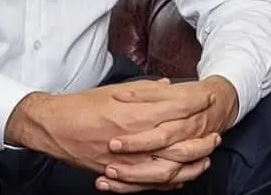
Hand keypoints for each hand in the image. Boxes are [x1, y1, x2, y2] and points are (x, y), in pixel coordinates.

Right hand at [5, 77, 215, 188]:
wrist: (54, 126)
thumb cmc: (82, 105)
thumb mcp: (114, 90)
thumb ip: (144, 90)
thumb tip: (167, 87)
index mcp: (135, 112)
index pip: (175, 109)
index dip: (196, 105)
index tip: (210, 99)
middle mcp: (135, 138)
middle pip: (178, 142)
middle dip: (201, 138)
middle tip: (216, 133)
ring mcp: (128, 160)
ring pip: (169, 167)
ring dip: (191, 163)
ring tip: (206, 157)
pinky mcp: (120, 174)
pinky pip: (151, 183)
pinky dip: (170, 181)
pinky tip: (181, 176)